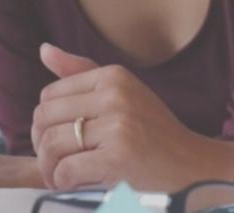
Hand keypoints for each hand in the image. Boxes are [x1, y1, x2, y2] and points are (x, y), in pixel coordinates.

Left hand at [30, 43, 221, 190]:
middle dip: (41, 147)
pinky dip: (62, 181)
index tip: (54, 141)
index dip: (44, 123)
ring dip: (49, 168)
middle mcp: (116, 94)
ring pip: (52, 144)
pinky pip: (67, 169)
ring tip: (58, 177)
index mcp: (113, 75)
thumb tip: (43, 49)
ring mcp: (119, 124)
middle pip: (45, 118)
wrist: (193, 166)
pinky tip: (72, 185)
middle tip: (52, 164)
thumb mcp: (122, 93)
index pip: (49, 94)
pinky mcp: (120, 156)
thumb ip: (81, 72)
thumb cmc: (154, 133)